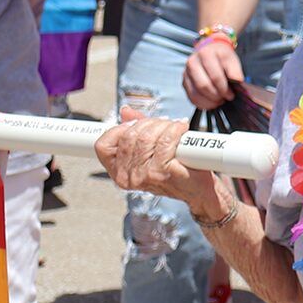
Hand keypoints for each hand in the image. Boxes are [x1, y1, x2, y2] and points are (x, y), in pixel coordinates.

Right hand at [94, 109, 222, 210]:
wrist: (199, 191)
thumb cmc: (175, 169)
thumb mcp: (151, 151)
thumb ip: (136, 131)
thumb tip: (125, 111)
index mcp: (118, 172)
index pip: (103, 145)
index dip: (120, 128)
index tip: (138, 122)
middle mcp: (127, 177)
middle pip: (129, 135)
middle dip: (149, 123)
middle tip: (165, 123)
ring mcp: (144, 176)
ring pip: (147, 136)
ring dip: (164, 125)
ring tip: (175, 126)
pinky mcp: (163, 172)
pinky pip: (166, 141)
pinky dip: (175, 129)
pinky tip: (182, 128)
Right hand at [183, 38, 243, 110]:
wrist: (210, 50)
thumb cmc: (222, 56)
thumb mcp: (232, 59)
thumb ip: (235, 70)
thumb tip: (237, 81)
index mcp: (205, 54)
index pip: (215, 77)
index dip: (224, 89)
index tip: (231, 94)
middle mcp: (192, 62)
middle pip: (204, 86)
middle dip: (217, 96)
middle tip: (226, 98)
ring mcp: (186, 73)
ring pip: (195, 94)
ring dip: (209, 102)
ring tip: (219, 101)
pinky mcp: (184, 82)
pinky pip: (191, 97)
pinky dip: (202, 104)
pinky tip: (212, 103)